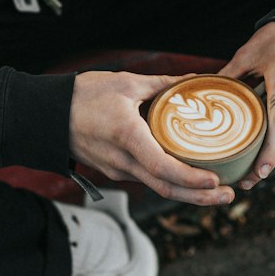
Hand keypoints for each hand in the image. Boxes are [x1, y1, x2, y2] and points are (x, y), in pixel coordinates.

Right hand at [69, 70, 233, 204]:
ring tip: (217, 190)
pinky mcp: (116, 171)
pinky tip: (190, 178)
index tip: (216, 179)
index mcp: (127, 137)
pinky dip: (172, 183)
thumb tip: (196, 79)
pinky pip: (148, 180)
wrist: (46, 115)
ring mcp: (118, 170)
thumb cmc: (83, 96)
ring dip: (188, 193)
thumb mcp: (126, 83)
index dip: (191, 179)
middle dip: (200, 197)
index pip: (163, 167)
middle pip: (166, 188)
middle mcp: (123, 161)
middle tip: (229, 195)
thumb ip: (164, 84)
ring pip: (158, 187)